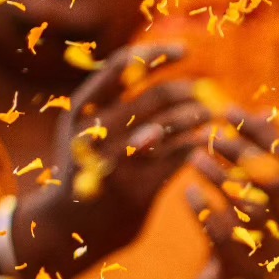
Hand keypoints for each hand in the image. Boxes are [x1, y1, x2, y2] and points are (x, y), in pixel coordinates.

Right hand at [28, 43, 210, 272]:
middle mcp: (93, 132)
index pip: (122, 67)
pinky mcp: (135, 192)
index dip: (156, 55)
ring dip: (195, 118)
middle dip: (186, 92)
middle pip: (152, 98)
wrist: (66, 227)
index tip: (185, 51)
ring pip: (166, 128)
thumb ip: (108, 101)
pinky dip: (192, 147)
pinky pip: (174, 160)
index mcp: (81, 109)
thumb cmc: (83, 170)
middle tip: (207, 92)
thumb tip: (147, 60)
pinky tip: (203, 143)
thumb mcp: (84, 130)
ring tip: (211, 115)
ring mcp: (114, 163)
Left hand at [189, 112, 278, 278]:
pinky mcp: (242, 273)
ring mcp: (270, 255)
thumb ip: (262, 161)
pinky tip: (186, 191)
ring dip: (219, 177)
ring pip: (249, 206)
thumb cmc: (242, 237)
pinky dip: (202, 209)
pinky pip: (221, 234)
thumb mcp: (256, 199)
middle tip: (209, 132)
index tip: (231, 110)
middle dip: (240, 151)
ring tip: (193, 156)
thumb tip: (267, 109)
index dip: (260, 130)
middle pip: (273, 180)